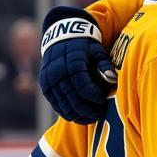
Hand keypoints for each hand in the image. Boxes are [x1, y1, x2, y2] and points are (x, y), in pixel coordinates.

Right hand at [39, 5, 116, 123]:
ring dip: (78, 114)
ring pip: (63, 104)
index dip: (94, 97)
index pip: (83, 86)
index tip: (102, 100)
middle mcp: (58, 71)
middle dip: (87, 110)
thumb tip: (112, 77)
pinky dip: (66, 112)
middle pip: (73, 98)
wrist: (63, 38)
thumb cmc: (86, 48)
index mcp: (72, 62)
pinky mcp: (45, 85)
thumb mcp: (97, 51)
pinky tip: (77, 117)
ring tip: (90, 118)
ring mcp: (49, 79)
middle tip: (98, 115)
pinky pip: (55, 103)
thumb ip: (105, 64)